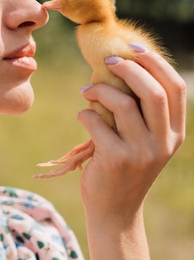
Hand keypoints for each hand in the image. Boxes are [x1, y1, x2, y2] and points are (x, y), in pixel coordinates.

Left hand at [77, 48, 185, 223]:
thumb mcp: (145, 139)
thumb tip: (125, 63)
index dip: (155, 62)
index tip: (133, 49)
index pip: (175, 87)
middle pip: (152, 91)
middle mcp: (164, 143)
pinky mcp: (116, 160)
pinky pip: (97, 122)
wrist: (114, 210)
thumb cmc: (125, 164)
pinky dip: (85, 113)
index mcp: (175, 133)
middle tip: (108, 62)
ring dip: (99, 89)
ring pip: (122, 103)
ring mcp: (141, 153)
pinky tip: (83, 116)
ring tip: (86, 91)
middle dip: (128, 68)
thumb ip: (144, 110)